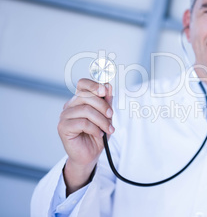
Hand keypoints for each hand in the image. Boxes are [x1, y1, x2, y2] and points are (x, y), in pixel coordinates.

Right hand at [58, 78, 113, 193]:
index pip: (83, 84)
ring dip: (101, 120)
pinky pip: (82, 123)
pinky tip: (99, 134)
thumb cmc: (97, 134)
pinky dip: (95, 128)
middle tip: (111, 116)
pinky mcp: (63, 127)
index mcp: (80, 100)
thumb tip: (108, 85)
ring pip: (85, 110)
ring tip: (108, 129)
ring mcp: (65, 116)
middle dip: (103, 106)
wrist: (90, 155)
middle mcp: (70, 105)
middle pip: (86, 96)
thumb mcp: (106, 116)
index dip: (94, 85)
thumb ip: (107, 101)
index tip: (105, 91)